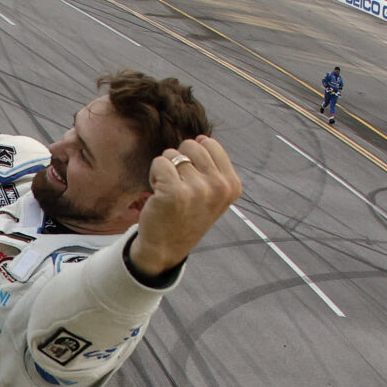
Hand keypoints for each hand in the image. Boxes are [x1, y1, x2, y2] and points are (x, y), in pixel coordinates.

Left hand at [127, 136, 242, 282]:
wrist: (165, 248)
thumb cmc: (185, 215)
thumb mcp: (211, 193)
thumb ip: (212, 167)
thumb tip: (202, 138)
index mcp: (232, 185)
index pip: (210, 143)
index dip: (195, 157)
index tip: (193, 181)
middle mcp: (219, 187)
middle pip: (191, 145)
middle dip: (180, 161)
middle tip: (179, 187)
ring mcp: (198, 190)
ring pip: (172, 154)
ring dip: (166, 171)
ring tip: (169, 193)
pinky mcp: (174, 192)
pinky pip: (160, 162)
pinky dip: (154, 175)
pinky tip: (158, 195)